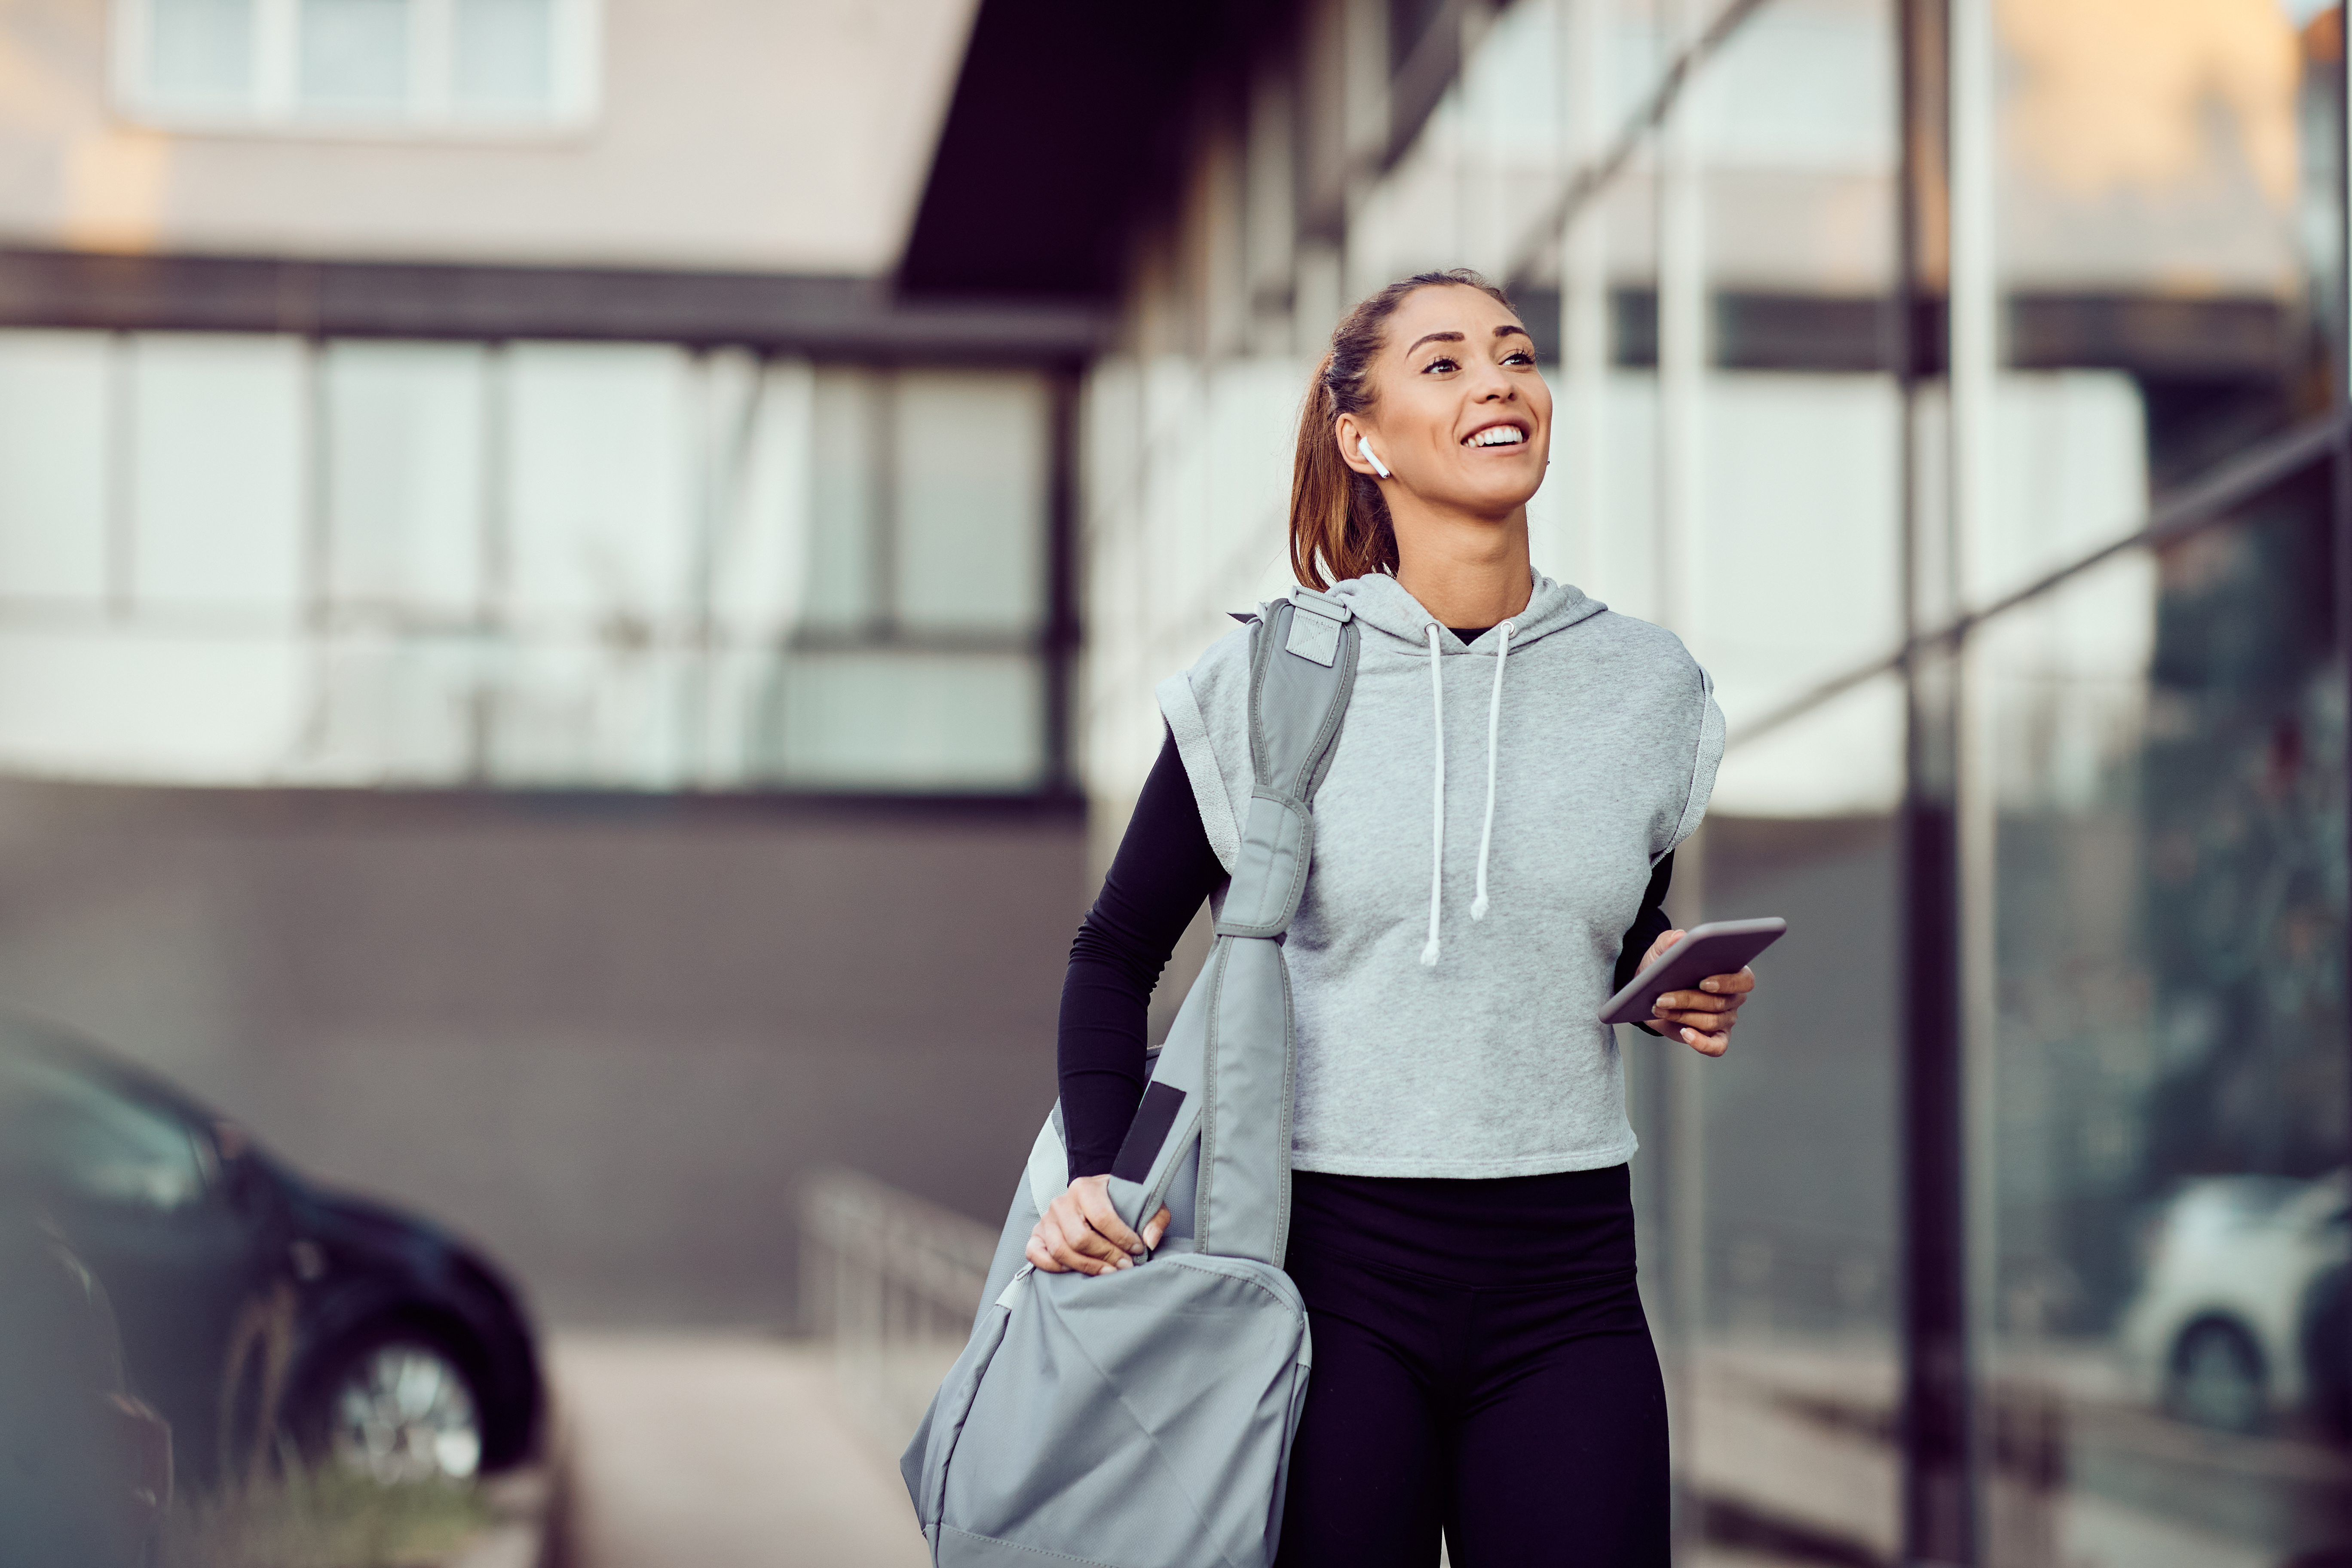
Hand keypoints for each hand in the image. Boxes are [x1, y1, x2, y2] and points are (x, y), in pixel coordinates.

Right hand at [1025, 1175, 1171, 1274]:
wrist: (1095, 1197)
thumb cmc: (1117, 1202)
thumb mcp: (1142, 1203)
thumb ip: (1154, 1218)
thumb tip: (1150, 1240)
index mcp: (1085, 1188)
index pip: (1101, 1217)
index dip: (1121, 1238)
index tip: (1137, 1249)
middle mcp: (1061, 1202)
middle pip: (1080, 1238)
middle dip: (1106, 1256)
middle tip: (1125, 1265)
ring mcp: (1047, 1219)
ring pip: (1060, 1250)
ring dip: (1086, 1267)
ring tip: (1108, 1272)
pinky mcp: (1037, 1235)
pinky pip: (1036, 1255)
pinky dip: (1054, 1267)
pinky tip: (1076, 1270)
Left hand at [1637, 928, 1754, 1057]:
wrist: (1649, 990)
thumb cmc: (1663, 966)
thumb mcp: (1662, 949)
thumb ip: (1670, 940)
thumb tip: (1680, 937)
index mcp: (1731, 972)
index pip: (1744, 980)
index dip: (1727, 982)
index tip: (1704, 982)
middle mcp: (1733, 998)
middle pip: (1720, 1003)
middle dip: (1688, 999)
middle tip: (1662, 997)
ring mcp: (1725, 1019)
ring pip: (1710, 1021)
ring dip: (1682, 1015)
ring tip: (1659, 1008)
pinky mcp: (1713, 1038)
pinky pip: (1716, 1047)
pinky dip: (1701, 1043)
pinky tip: (1685, 1034)